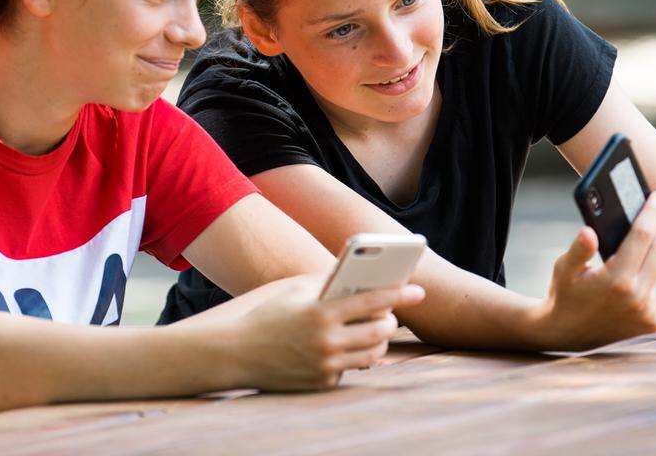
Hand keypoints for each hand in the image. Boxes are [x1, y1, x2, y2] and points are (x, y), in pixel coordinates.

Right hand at [232, 275, 424, 390]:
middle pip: (379, 332)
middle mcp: (326, 341)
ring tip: (378, 331)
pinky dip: (353, 356)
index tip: (419, 291)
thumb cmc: (268, 315)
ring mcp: (325, 365)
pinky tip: (349, 346)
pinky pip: (350, 368)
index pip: (372, 301)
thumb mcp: (296, 290)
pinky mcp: (321, 382)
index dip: (399, 295)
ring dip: (379, 342)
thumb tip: (361, 273)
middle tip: (391, 315)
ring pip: (372, 355)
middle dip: (391, 321)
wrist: (236, 353)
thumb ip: (329, 281)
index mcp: (321, 312)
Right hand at [535, 191, 655, 348]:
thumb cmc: (564, 295)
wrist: (568, 333)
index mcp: (616, 281)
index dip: (652, 213)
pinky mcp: (654, 320)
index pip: (643, 237)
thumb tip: (588, 231)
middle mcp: (637, 298)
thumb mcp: (563, 269)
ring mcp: (648, 311)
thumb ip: (578, 250)